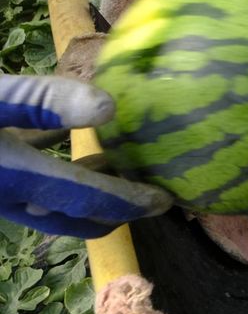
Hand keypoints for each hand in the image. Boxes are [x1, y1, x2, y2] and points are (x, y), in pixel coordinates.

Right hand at [0, 73, 171, 237]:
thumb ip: (44, 101)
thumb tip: (110, 108)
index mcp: (16, 180)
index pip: (86, 199)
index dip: (128, 201)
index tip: (165, 200)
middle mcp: (8, 195)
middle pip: (72, 212)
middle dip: (113, 205)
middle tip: (150, 187)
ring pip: (52, 196)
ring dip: (87, 181)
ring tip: (121, 155)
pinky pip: (30, 173)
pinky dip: (56, 159)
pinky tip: (70, 129)